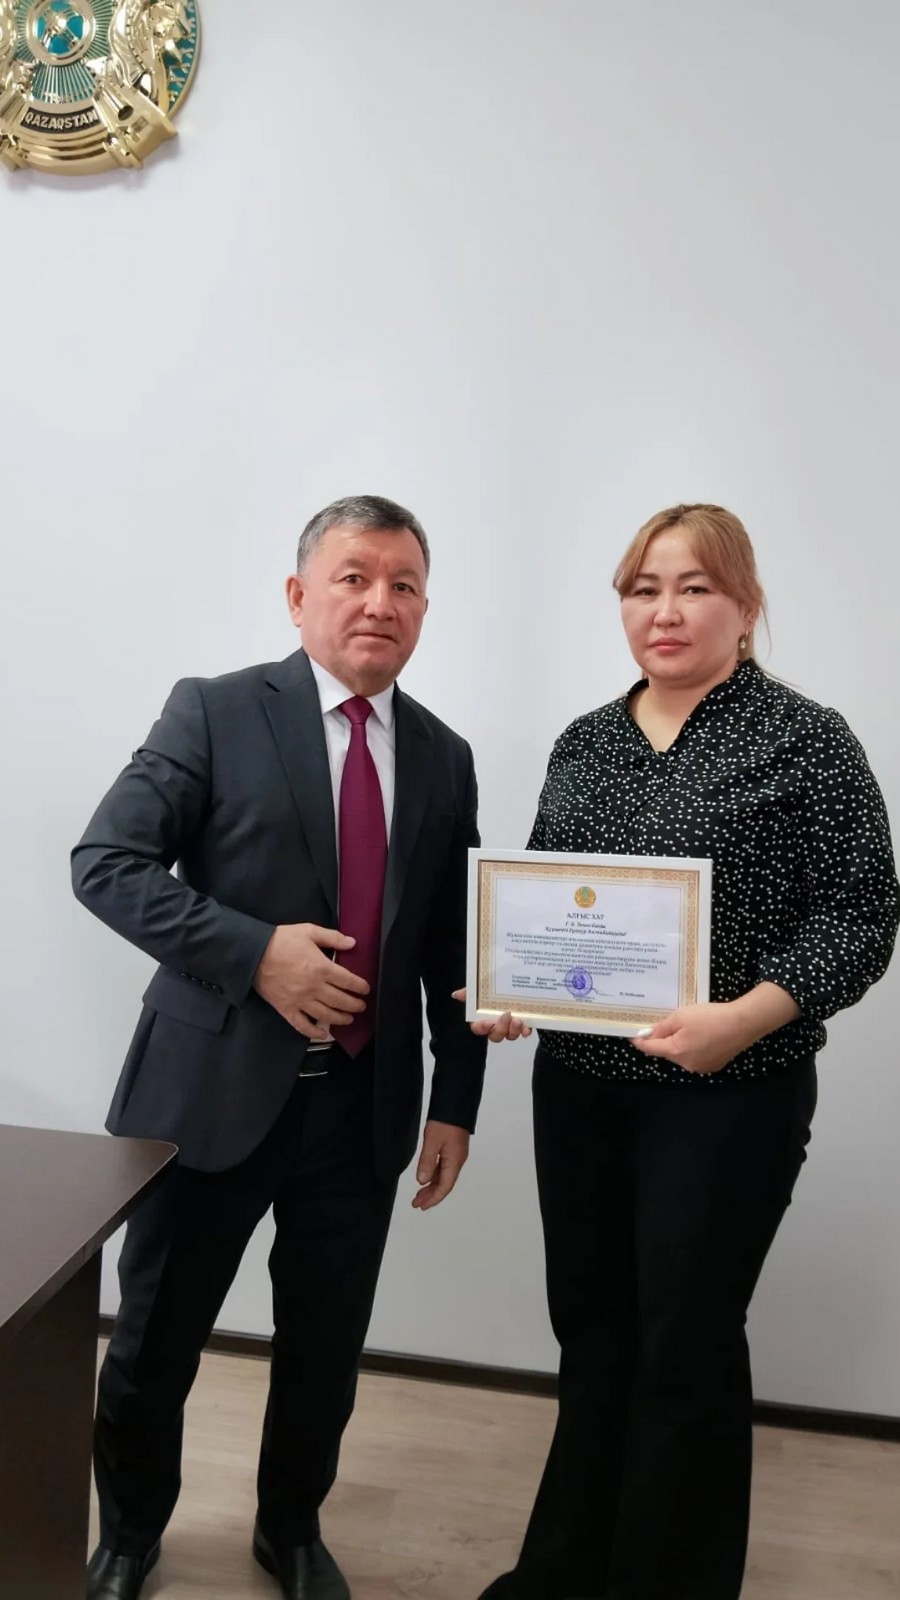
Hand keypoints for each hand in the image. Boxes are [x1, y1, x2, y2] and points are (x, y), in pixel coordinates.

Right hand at [253, 923, 368, 1039]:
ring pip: (326, 1015)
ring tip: (348, 1019)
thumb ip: (332, 937)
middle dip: (354, 1005)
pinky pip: (302, 1025)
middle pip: (340, 1000)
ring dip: (340, 1018)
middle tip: (361, 1006)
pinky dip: (313, 1032)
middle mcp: (314, 987)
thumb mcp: (308, 931)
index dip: (360, 986)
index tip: (365, 989)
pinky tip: (323, 1033)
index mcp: (321, 968)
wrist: (253, 953)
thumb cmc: (280, 941)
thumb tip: (352, 943)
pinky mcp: (286, 1009)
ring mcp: (300, 1000)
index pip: (348, 981)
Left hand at [412, 1121, 469, 1209]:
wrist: (456, 1103)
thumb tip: (422, 1181)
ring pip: (444, 1177)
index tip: (421, 1206)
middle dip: (431, 1196)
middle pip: (445, 1184)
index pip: (444, 1187)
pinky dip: (434, 1176)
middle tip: (417, 1204)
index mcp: (454, 1162)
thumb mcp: (432, 1141)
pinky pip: (443, 1168)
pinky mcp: (453, 1148)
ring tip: (419, 1194)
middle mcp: (457, 1161)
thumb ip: (427, 1162)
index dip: (433, 1199)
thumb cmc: (446, 1121)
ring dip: (432, 1186)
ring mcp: (456, 1155)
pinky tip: (426, 1177)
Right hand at [452, 988, 532, 1042]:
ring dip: (513, 1030)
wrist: (518, 983)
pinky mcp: (523, 1025)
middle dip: (500, 1029)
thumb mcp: (480, 988)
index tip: (488, 1022)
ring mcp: (510, 1026)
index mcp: (484, 1018)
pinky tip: (527, 1028)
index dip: (482, 1027)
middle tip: (506, 1016)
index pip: (478, 1028)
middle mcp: (497, 1024)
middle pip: (495, 1036)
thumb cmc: (495, 989)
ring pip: (510, 1036)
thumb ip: (469, 992)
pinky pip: (523, 1032)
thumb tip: (456, 994)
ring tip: (518, 1020)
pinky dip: (525, 1031)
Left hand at [631, 1001, 756, 1074]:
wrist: (743, 1024)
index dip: (640, 1041)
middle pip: (667, 1052)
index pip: (651, 1049)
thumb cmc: (710, 1017)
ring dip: (679, 1044)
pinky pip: (696, 1057)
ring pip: (682, 1055)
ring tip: (689, 1028)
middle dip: (663, 1040)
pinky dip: (693, 1048)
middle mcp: (686, 1064)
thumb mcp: (681, 1016)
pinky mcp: (714, 1066)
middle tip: (665, 1024)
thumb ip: (662, 1027)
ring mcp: (701, 1067)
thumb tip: (648, 1035)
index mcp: (675, 1052)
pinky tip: (703, 1036)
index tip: (633, 1035)